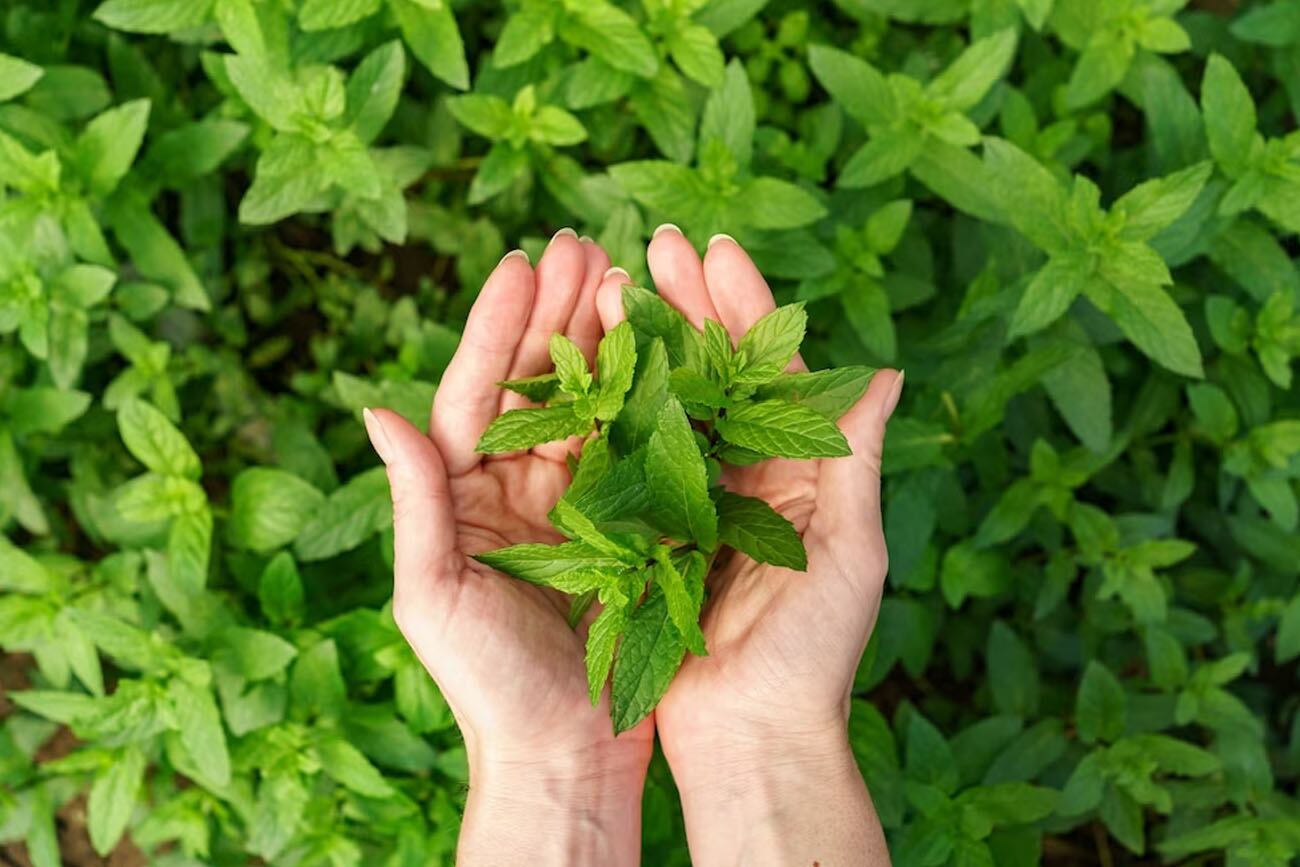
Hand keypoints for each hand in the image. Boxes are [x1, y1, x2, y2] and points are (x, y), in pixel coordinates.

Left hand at [363, 230, 653, 865]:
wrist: (563, 754)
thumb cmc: (486, 686)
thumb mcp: (435, 594)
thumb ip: (415, 501)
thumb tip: (375, 410)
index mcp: (463, 496)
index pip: (476, 393)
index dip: (498, 327)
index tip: (521, 262)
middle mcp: (516, 488)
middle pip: (536, 382)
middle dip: (557, 312)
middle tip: (583, 242)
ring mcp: (574, 503)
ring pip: (589, 403)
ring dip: (605, 339)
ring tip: (625, 273)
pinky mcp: (625, 525)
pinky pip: (634, 448)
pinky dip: (647, 396)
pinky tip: (665, 349)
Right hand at [593, 226, 900, 865]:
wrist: (749, 736)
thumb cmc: (813, 654)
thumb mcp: (850, 552)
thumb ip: (855, 459)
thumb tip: (887, 371)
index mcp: (800, 470)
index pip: (773, 369)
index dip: (745, 306)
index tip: (714, 248)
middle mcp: (747, 474)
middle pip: (716, 371)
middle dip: (688, 304)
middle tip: (655, 243)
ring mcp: (694, 500)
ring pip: (668, 403)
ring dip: (646, 343)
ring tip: (613, 281)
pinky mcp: (649, 531)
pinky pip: (630, 459)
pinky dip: (612, 410)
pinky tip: (588, 363)